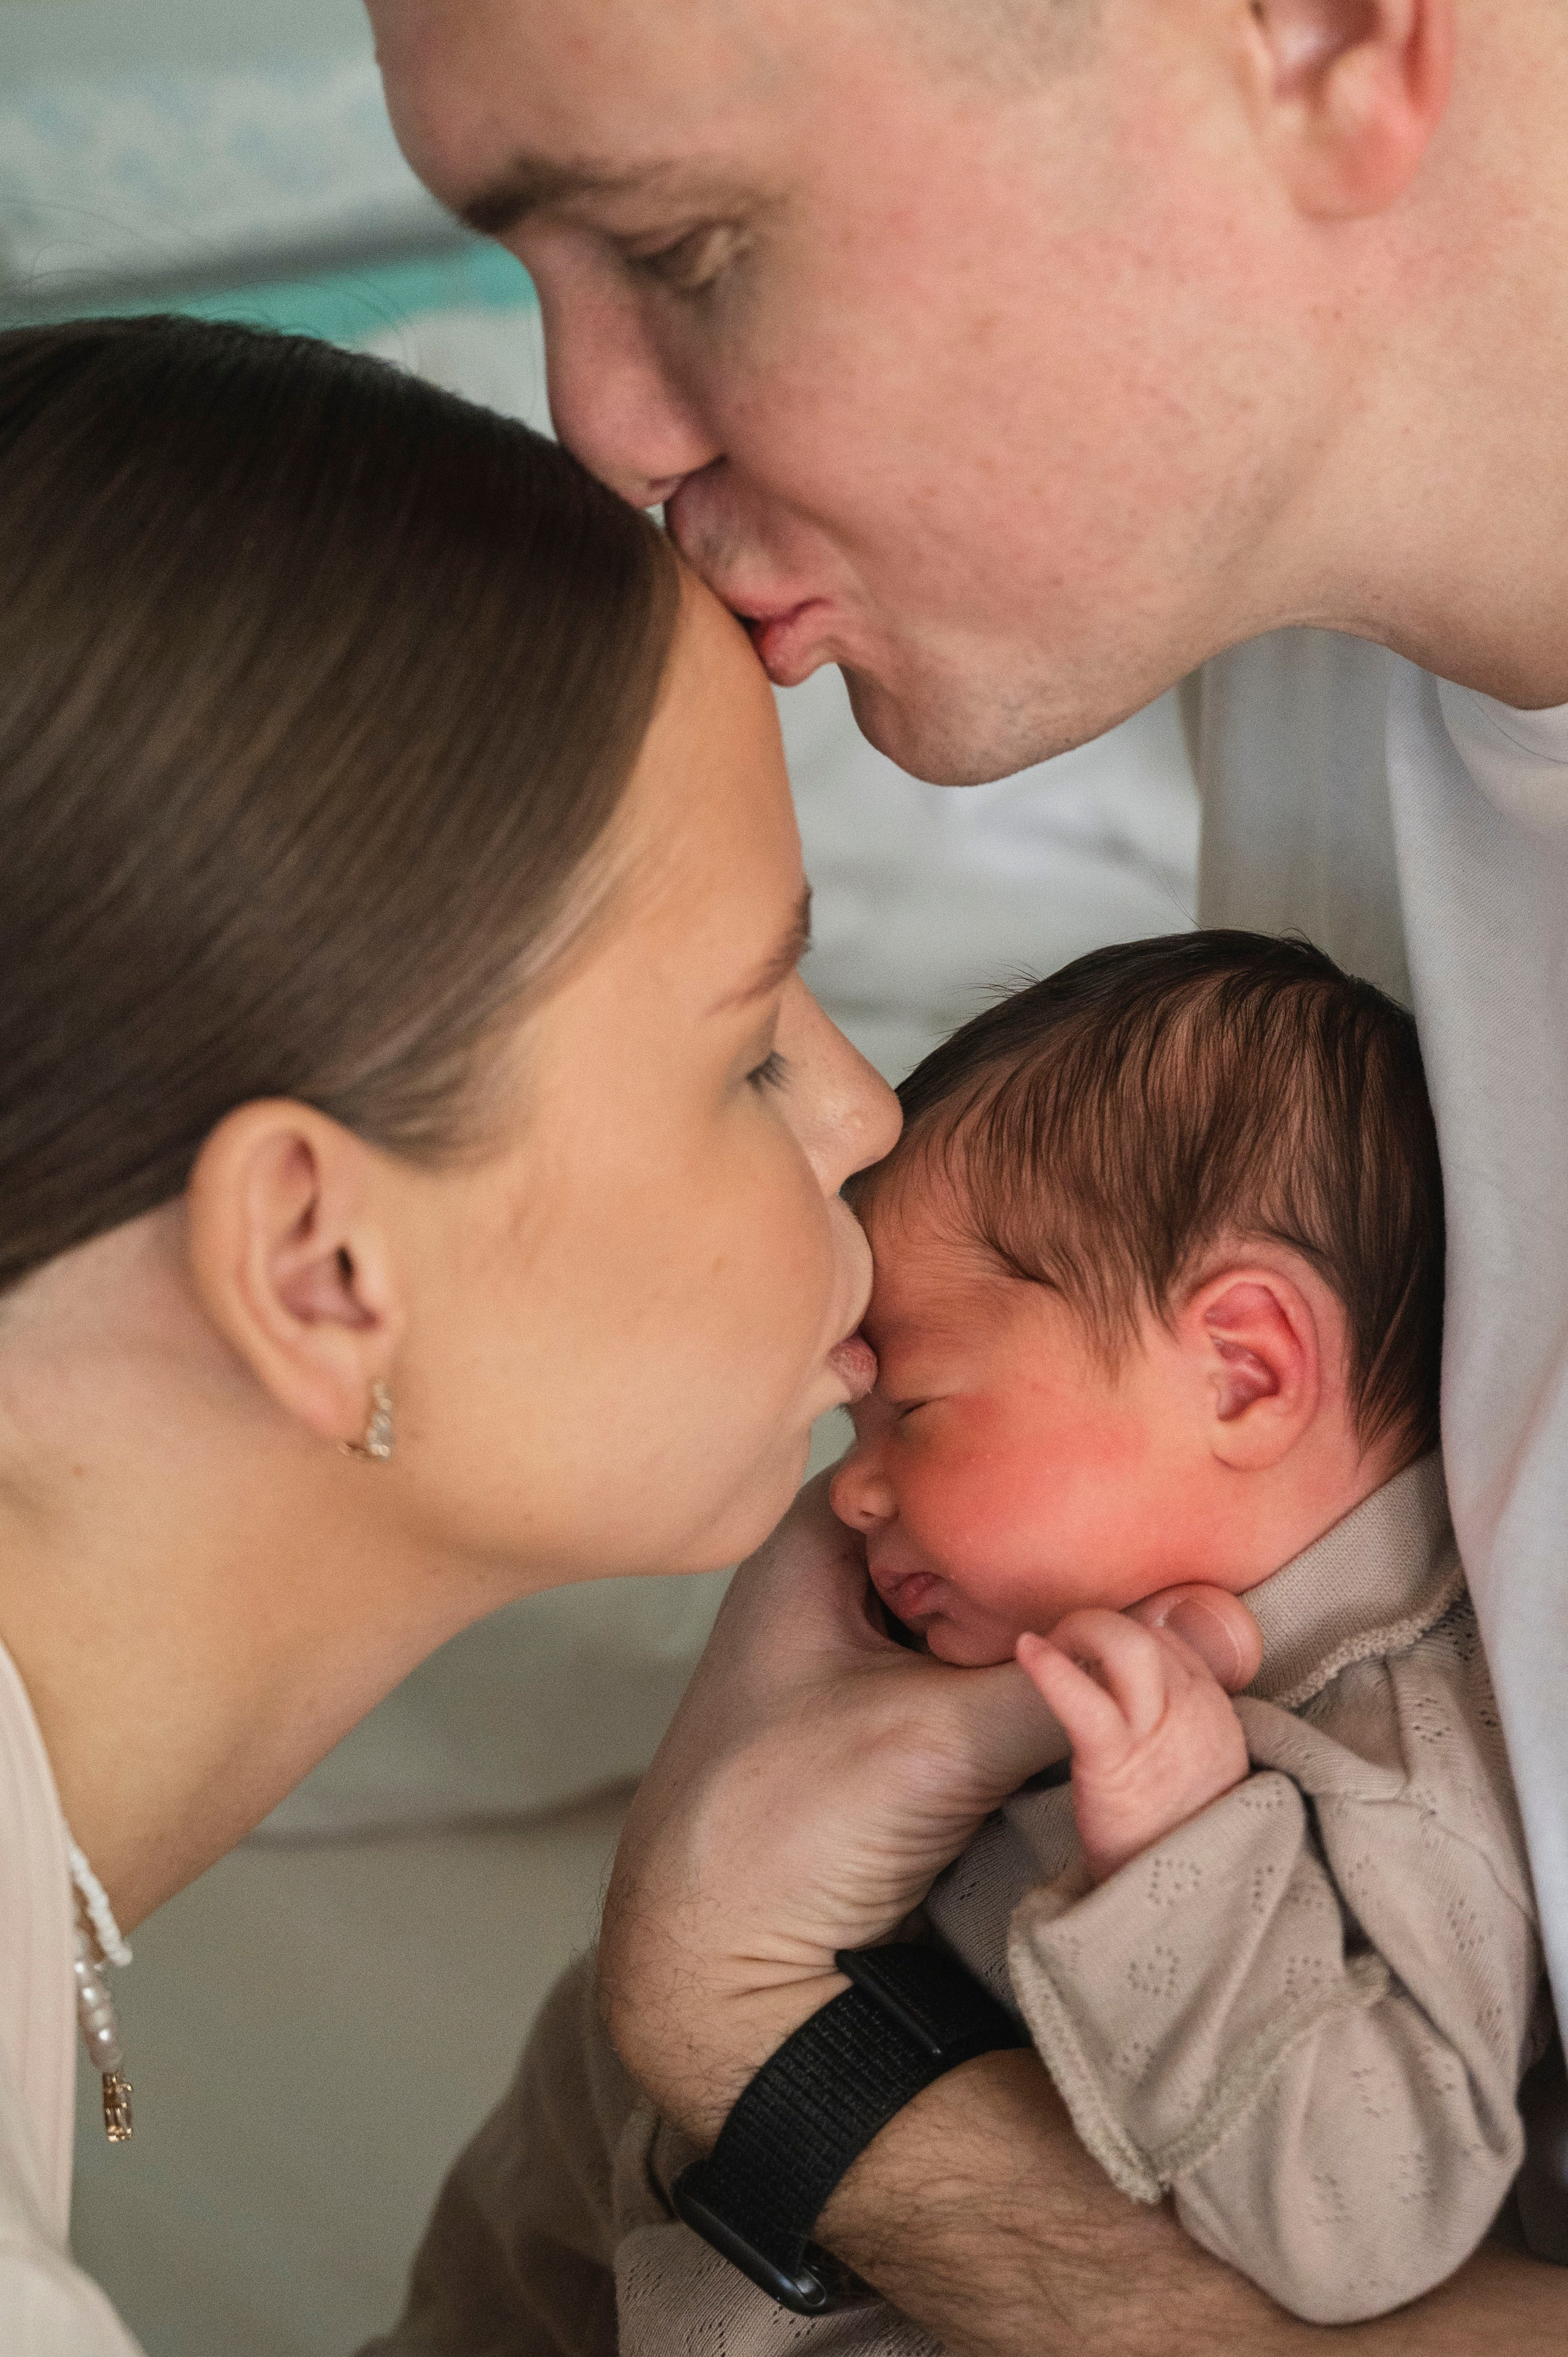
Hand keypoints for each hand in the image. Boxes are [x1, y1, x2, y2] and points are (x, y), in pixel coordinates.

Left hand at [599, 1479, 1263, 2144]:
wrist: (721, 1983)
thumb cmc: (782, 1831)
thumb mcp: (939, 1739)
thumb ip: (1075, 1683)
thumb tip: (1214, 1626)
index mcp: (810, 1552)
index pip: (926, 1458)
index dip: (1011, 1448)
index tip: (1108, 1448)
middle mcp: (835, 1592)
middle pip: (965, 1535)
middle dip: (1052, 1538)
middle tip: (1159, 1521)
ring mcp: (866, 1664)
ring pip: (982, 1611)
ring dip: (1055, 1616)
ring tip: (1161, 1585)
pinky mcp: (899, 1733)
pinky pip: (984, 1676)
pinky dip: (1040, 1675)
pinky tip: (1111, 1665)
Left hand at [1016, 1608, 1249, 1881]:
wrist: (1189, 1911)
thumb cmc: (1178, 1847)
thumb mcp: (1196, 1778)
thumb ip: (1175, 1733)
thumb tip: (1129, 1704)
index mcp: (1214, 1712)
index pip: (1169, 1640)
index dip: (1125, 1635)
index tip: (1092, 1650)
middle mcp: (1196, 1709)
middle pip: (1146, 1631)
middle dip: (1098, 1624)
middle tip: (1060, 1643)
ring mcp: (1161, 1731)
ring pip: (1125, 1644)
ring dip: (1078, 1631)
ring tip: (1044, 1646)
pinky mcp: (1119, 1762)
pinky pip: (1085, 1699)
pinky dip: (1050, 1669)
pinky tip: (1027, 1652)